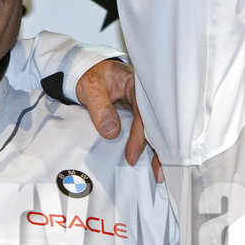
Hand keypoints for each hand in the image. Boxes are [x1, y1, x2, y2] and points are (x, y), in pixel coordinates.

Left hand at [74, 59, 162, 180]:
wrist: (85, 71)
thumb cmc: (89, 76)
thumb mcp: (90, 88)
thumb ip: (100, 108)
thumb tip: (112, 133)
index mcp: (137, 83)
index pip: (143, 113)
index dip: (139, 136)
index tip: (132, 156)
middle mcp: (145, 95)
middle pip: (156, 123)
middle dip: (159, 148)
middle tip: (158, 172)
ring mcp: (143, 104)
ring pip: (153, 129)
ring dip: (156, 150)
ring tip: (158, 173)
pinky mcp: (138, 113)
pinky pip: (146, 130)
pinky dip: (148, 145)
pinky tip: (151, 161)